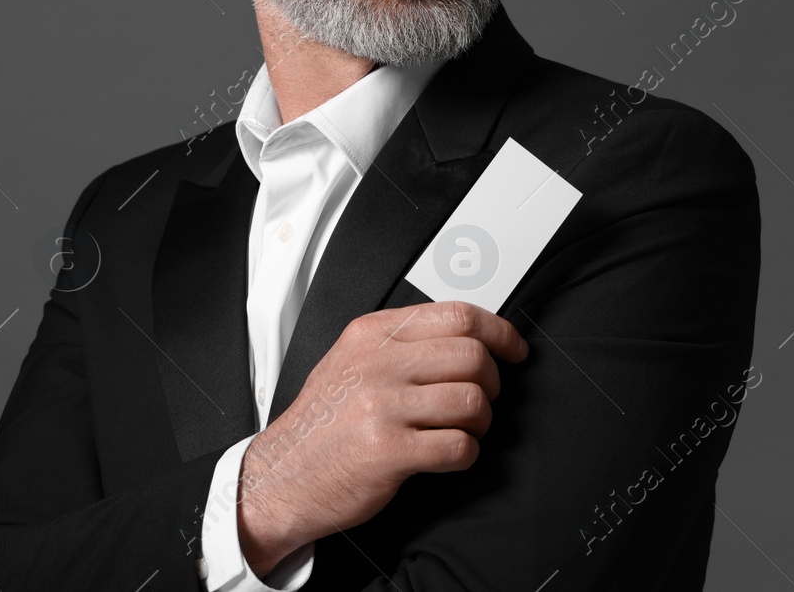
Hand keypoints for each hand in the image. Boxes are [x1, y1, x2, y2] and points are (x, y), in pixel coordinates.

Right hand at [235, 301, 528, 574]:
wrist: (279, 478)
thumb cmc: (322, 424)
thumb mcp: (350, 361)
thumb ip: (401, 342)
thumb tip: (469, 336)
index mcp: (371, 335)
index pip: (458, 315)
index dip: (500, 333)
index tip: (514, 350)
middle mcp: (376, 364)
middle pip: (473, 357)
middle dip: (492, 383)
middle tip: (484, 400)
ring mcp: (381, 407)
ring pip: (472, 401)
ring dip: (481, 422)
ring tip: (464, 430)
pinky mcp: (387, 451)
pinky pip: (458, 446)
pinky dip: (466, 454)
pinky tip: (449, 455)